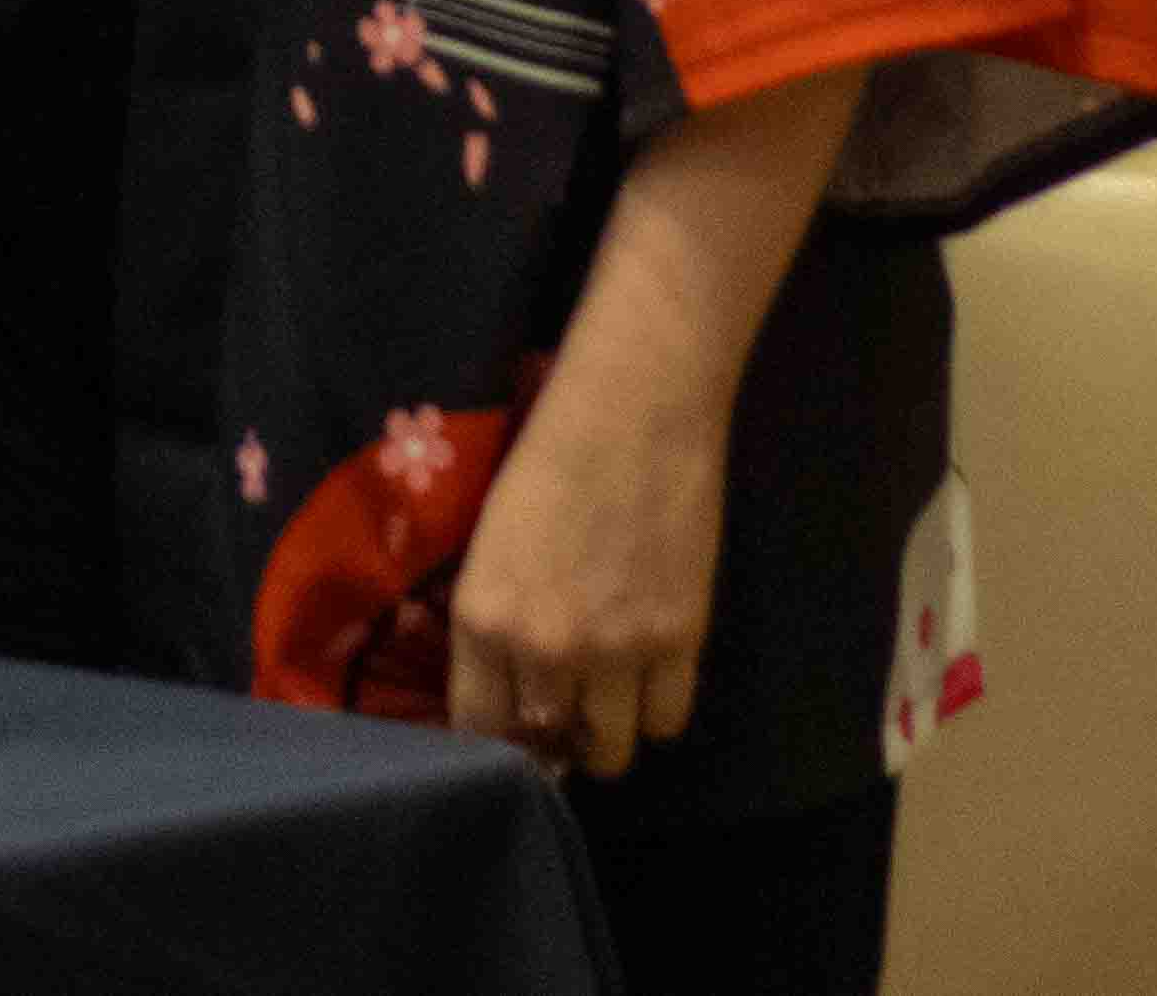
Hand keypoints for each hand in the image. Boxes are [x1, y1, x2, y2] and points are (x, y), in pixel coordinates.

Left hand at [441, 359, 724, 786]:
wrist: (635, 406)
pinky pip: (667, 721)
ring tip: (608, 697)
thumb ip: (495, 619)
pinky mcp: (679, 639)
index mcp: (482, 617)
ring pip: (611, 750)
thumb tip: (509, 685)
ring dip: (606, 732)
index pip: (477, 730)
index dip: (494, 737)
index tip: (509, 727)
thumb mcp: (491, 542)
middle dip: (550, 733)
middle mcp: (543, 648)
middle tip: (563, 705)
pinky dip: (657, 710)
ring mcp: (615, 650)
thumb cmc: (550, 453)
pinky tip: (650, 676)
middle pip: (544, 743)